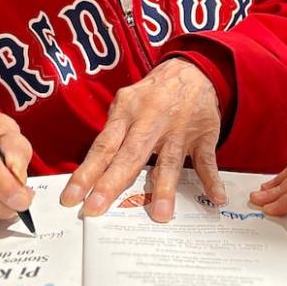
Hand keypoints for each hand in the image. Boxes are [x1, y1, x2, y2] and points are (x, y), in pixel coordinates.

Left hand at [61, 58, 225, 221]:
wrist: (192, 70)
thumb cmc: (152, 94)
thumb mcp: (127, 104)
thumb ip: (114, 135)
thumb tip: (93, 173)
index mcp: (126, 113)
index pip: (103, 147)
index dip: (86, 173)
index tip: (71, 198)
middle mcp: (151, 120)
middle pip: (129, 156)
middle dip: (111, 184)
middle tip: (96, 209)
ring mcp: (178, 129)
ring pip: (169, 161)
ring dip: (164, 188)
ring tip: (161, 215)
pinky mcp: (203, 134)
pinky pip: (207, 159)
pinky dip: (212, 179)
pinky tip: (216, 197)